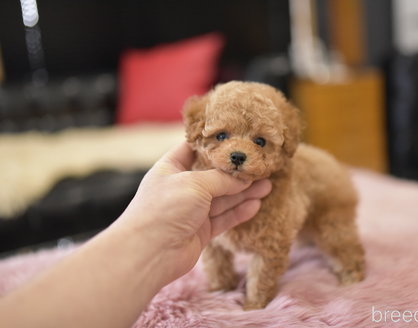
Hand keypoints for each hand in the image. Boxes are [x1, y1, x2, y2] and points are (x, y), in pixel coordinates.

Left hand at [118, 142, 271, 277]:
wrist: (149, 253)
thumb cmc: (165, 208)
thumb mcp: (195, 183)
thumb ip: (221, 179)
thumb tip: (243, 177)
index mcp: (170, 169)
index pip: (192, 149)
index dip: (212, 144)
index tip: (235, 138)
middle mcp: (181, 188)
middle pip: (213, 176)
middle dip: (236, 172)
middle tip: (260, 167)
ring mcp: (191, 211)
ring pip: (222, 198)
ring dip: (244, 192)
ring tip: (267, 185)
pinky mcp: (200, 231)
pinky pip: (223, 218)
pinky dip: (239, 212)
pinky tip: (256, 204)